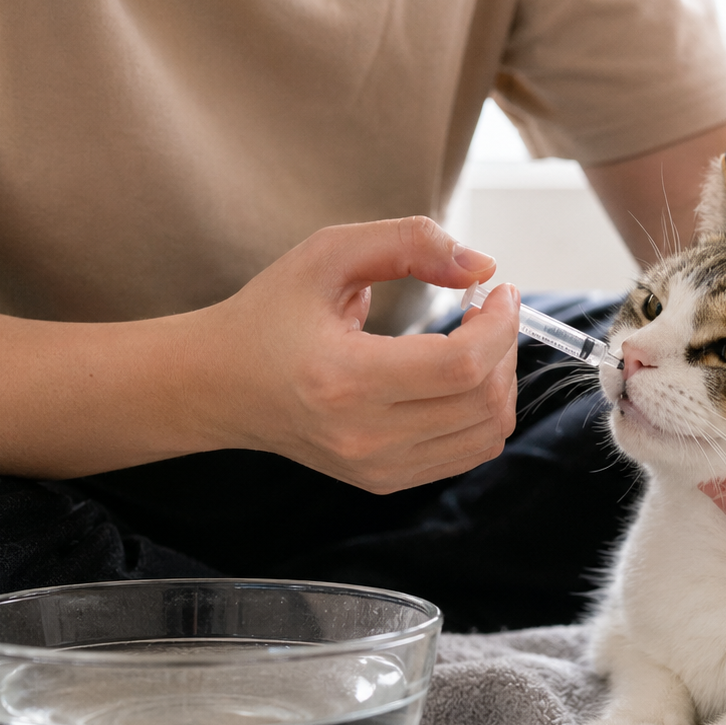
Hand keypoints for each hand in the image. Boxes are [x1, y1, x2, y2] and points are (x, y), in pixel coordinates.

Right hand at [197, 216, 520, 492]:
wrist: (220, 386)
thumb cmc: (271, 314)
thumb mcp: (328, 254)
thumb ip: (408, 242)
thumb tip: (482, 267)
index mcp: (344, 379)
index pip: (461, 365)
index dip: (500, 324)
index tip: (498, 290)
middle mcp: (363, 436)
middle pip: (482, 400)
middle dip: (504, 345)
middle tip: (485, 311)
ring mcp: (377, 467)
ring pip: (488, 433)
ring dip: (501, 380)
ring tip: (475, 342)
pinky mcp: (386, 481)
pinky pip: (470, 452)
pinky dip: (483, 411)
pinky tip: (460, 377)